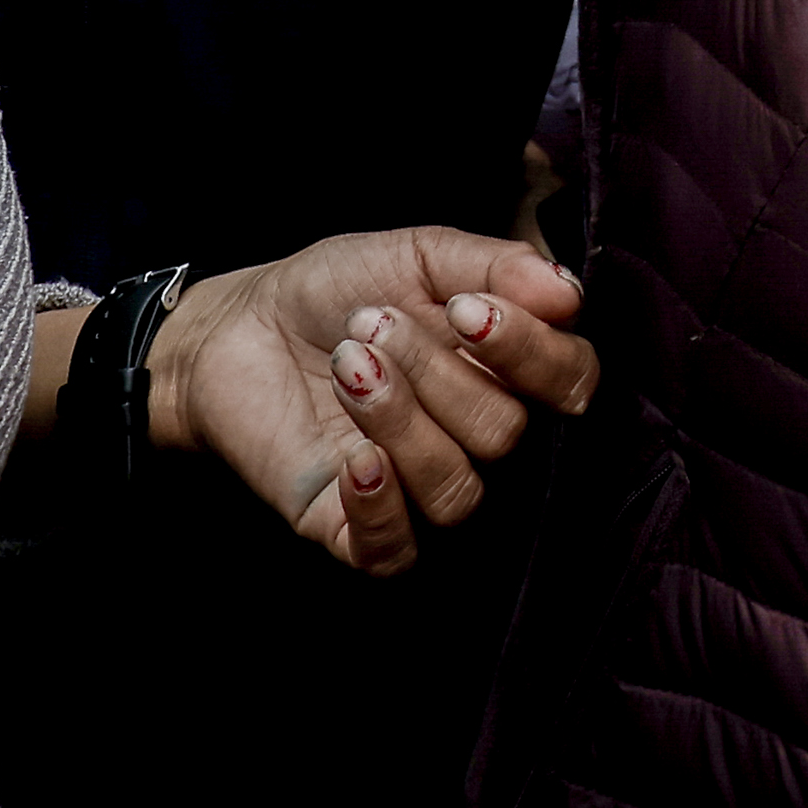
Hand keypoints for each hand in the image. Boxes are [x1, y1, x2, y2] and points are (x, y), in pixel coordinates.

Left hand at [149, 230, 595, 573]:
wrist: (235, 327)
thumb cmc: (334, 290)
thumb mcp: (418, 256)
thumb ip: (496, 266)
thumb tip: (569, 294)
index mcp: (505, 370)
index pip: (572, 382)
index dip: (531, 352)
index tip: (466, 309)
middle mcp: (474, 437)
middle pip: (505, 433)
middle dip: (435, 371)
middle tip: (369, 325)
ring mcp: (417, 489)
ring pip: (456, 489)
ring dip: (398, 419)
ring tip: (347, 366)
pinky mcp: (355, 530)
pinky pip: (398, 551)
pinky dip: (380, 504)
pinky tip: (352, 456)